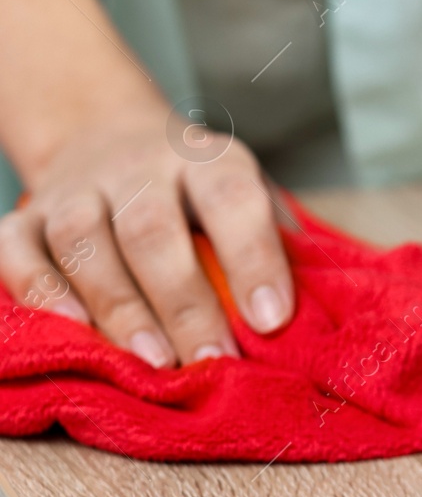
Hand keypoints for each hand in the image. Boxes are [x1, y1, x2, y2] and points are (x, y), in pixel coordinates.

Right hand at [0, 0, 293, 366]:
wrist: (104, 134)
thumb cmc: (197, 193)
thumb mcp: (247, 195)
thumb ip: (276, 244)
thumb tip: (316, 315)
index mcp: (207, 160)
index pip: (234, 199)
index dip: (254, 259)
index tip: (273, 321)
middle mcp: (138, 167)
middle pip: (153, 230)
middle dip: (183, 302)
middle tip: (210, 362)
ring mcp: (77, 190)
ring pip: (86, 244)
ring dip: (118, 307)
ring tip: (152, 362)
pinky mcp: (27, 215)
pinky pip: (17, 252)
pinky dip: (38, 291)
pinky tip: (71, 330)